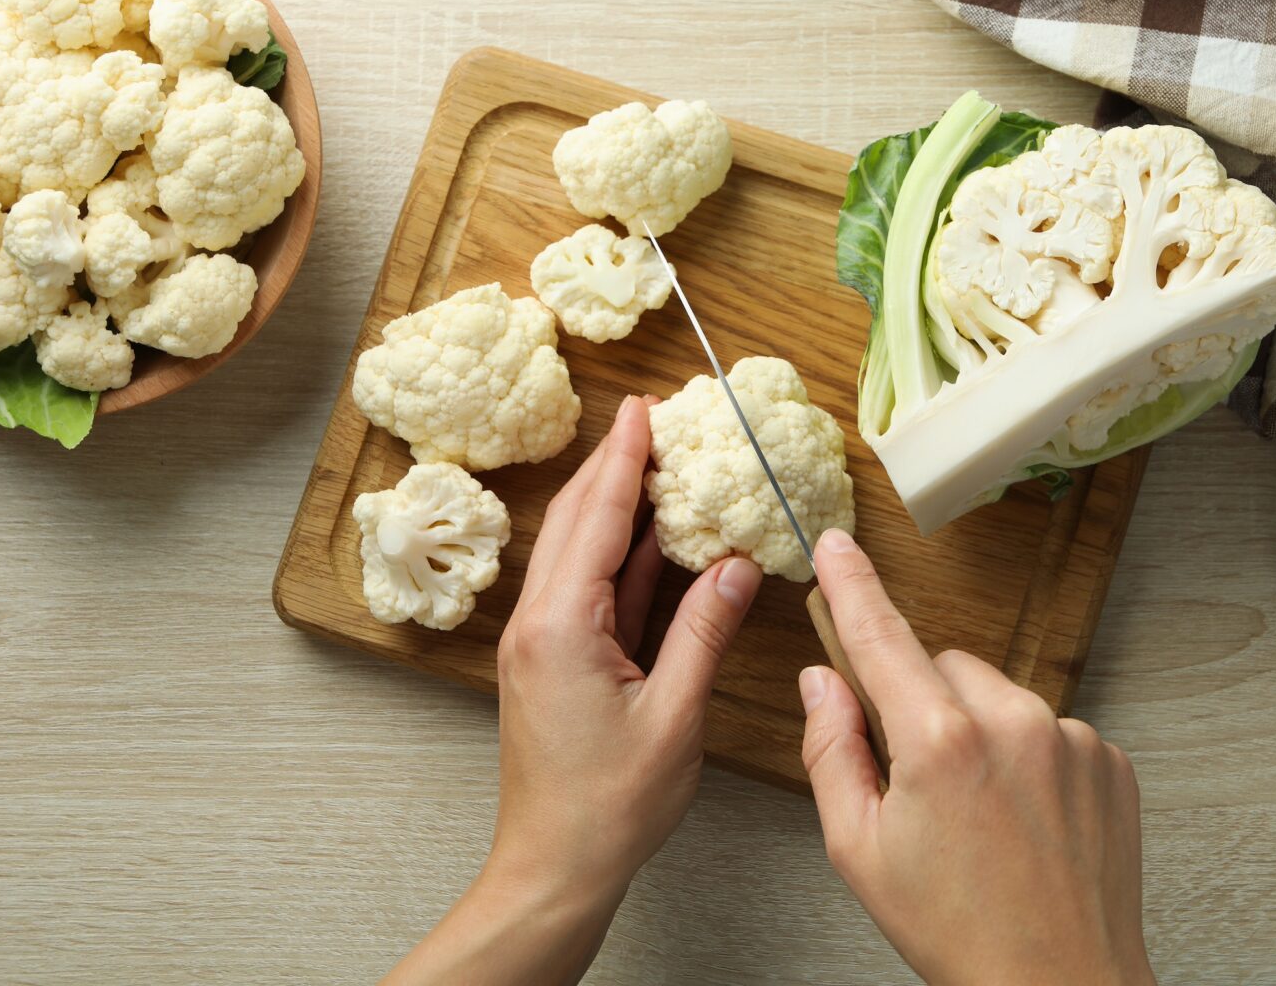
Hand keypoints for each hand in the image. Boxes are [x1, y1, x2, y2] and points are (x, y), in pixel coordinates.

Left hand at [384, 395, 763, 985]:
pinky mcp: (550, 660)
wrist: (553, 866)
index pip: (598, 519)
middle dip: (614, 464)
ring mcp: (539, 641)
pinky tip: (651, 540)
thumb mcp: (674, 717)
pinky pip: (584, 587)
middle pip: (577, 520)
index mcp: (561, 627)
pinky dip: (617, 554)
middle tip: (653, 419)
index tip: (645, 409)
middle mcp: (538, 623)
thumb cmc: (609, 807)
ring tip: (654, 462)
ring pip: (577, 550)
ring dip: (613, 503)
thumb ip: (705, 632)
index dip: (625, 459)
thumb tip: (738, 567)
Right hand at [800, 530, 1153, 985]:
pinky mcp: (1109, 756)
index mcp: (941, 743)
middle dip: (920, 702)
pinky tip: (1021, 816)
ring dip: (976, 728)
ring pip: (996, 695)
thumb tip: (822, 683)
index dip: (853, 585)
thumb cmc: (957, 931)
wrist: (1059, 985)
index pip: (882, 637)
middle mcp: (1014, 723)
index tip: (838, 545)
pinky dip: (1027, 754)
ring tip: (979, 811)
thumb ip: (831, 750)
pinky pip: (1047, 725)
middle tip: (918, 779)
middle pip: (942, 666)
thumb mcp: (858, 850)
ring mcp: (1071, 737)